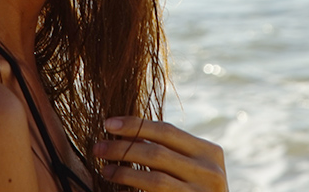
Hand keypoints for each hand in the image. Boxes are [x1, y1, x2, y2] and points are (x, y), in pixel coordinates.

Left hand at [92, 116, 227, 191]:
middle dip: (122, 148)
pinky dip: (133, 190)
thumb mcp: (192, 165)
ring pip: (154, 178)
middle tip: (98, 147)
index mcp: (210, 151)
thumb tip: (126, 133)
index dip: (135, 125)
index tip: (108, 123)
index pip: (167, 130)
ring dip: (124, 172)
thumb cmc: (197, 188)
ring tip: (104, 169)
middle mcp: (210, 172)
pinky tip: (118, 187)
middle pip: (157, 152)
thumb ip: (169, 150)